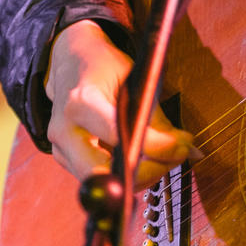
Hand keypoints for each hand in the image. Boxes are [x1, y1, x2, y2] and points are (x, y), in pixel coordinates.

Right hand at [44, 19, 191, 185]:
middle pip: (104, 173)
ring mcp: (60, 149)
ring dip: (141, 176)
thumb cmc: (103, 67)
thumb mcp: (133, 77)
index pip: (119, 135)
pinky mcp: (65, 160)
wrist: (69, 64)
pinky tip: (145, 158)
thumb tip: (185, 147)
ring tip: (164, 156)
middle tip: (173, 159)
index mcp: (81, 102)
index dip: (155, 147)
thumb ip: (154, 114)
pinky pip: (101, 178)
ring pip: (105, 182)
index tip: (180, 147)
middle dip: (146, 173)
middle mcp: (65, 130)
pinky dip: (127, 173)